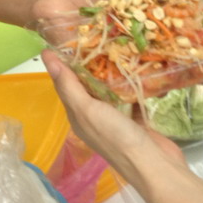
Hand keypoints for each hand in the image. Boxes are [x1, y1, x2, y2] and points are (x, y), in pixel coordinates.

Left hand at [41, 49, 185, 171]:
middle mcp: (93, 117)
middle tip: (89, 36)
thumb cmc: (117, 136)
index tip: (61, 38)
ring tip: (109, 46)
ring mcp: (115, 119)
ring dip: (106, 71)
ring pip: (106, 90)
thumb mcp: (87, 110)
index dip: (61, 63)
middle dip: (85, 63)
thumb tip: (48, 60)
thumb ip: (69, 86)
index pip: (64, 84)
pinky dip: (128, 83)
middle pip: (85, 85)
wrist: (155, 165)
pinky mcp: (135, 119)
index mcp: (77, 116)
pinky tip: (132, 66)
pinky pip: (127, 96)